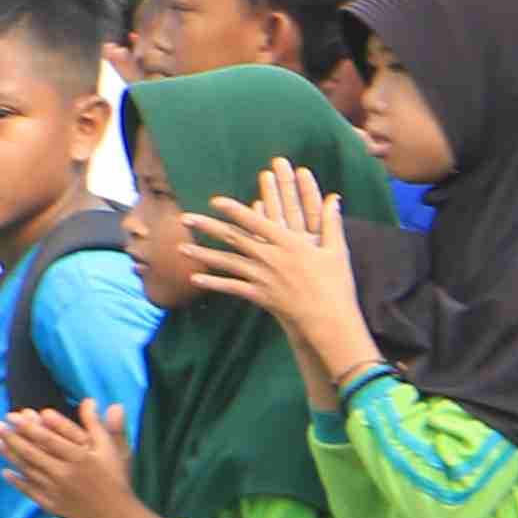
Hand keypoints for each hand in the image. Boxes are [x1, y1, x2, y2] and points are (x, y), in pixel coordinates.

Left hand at [0, 402, 140, 517]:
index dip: (28, 426)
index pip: (48, 439)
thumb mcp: (113, 450)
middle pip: (32, 452)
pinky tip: (4, 471)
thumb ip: (98, 425)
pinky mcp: (52, 505)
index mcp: (79, 457)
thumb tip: (89, 400)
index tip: (12, 415)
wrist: (117, 517)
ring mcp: (56, 490)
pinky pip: (30, 491)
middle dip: (10, 437)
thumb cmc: (116, 479)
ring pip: (27, 469)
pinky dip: (16, 481)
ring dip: (8, 454)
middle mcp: (64, 473)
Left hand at [181, 160, 378, 390]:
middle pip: (232, 237)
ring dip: (202, 254)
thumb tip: (334, 198)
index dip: (234, 209)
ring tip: (181, 247)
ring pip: (226, 261)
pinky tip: (195, 278)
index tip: (215, 200)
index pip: (255, 221)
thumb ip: (331, 223)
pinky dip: (213, 283)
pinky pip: (231, 288)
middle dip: (207, 226)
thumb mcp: (336, 250)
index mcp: (288, 242)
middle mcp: (270, 257)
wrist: (330, 319)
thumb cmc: (336, 284)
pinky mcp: (259, 295)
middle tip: (184, 217)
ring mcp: (262, 277)